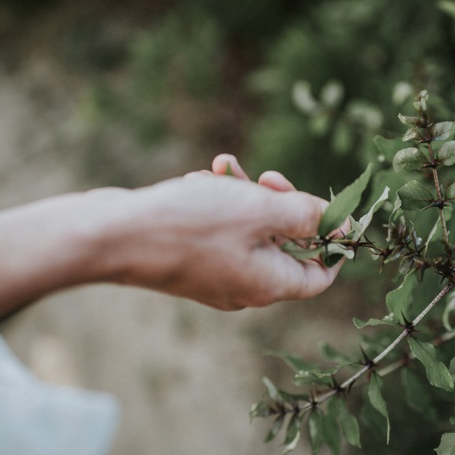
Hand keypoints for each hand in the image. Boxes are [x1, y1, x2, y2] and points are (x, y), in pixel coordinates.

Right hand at [88, 155, 340, 309]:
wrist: (111, 236)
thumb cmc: (188, 226)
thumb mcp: (259, 211)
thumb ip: (305, 215)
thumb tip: (343, 224)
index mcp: (269, 284)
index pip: (320, 274)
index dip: (332, 241)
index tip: (327, 206)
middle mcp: (245, 286)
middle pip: (284, 245)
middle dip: (280, 203)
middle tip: (267, 177)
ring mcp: (214, 274)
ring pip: (247, 229)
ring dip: (242, 193)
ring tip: (223, 168)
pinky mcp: (189, 259)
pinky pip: (217, 228)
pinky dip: (215, 200)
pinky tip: (198, 178)